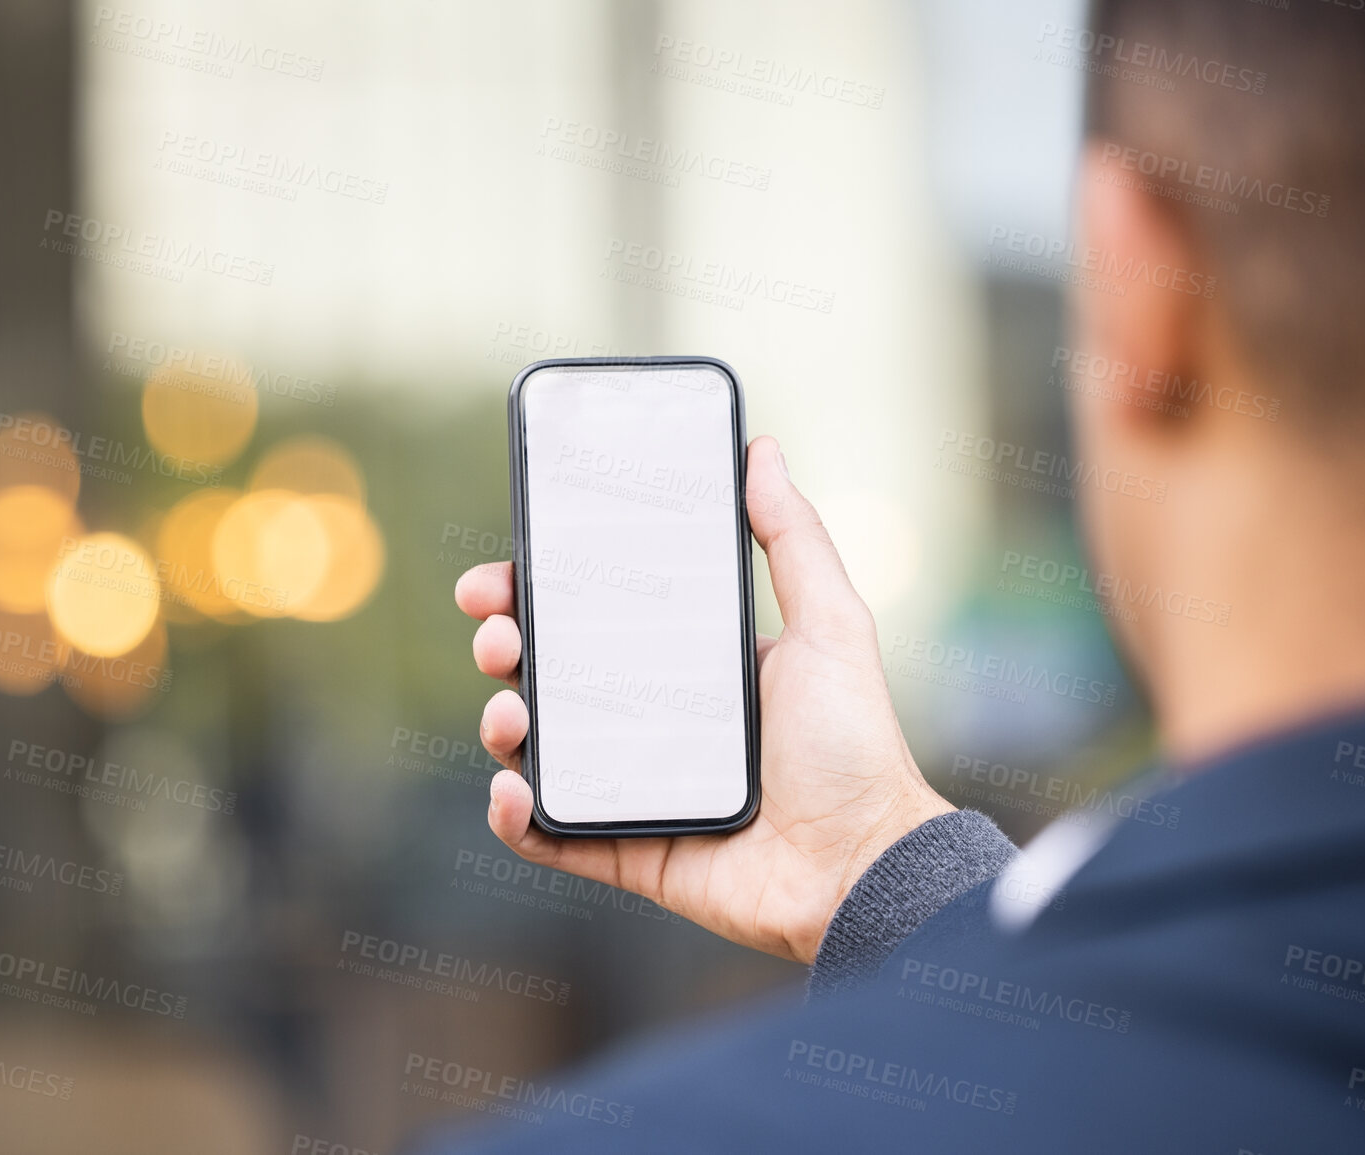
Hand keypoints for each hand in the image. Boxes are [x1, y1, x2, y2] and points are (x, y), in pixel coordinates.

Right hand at [454, 435, 952, 963]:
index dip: (537, 591)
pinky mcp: (628, 852)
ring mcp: (634, 787)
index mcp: (687, 664)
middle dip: (505, 646)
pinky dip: (516, 819)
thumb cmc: (855, 745)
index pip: (593, 614)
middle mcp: (652, 720)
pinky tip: (511, 792)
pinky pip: (552, 837)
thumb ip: (794, 538)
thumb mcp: (831, 625)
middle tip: (498, 636)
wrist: (866, 865)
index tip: (503, 571)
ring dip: (502, 723)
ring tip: (511, 713)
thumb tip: (763, 450)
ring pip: (538, 750)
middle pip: (549, 674)